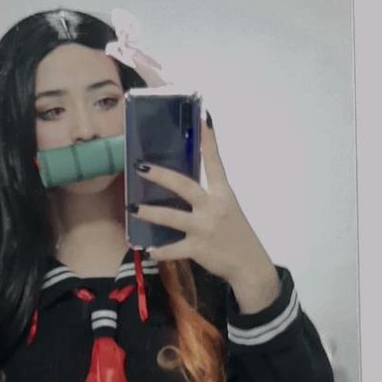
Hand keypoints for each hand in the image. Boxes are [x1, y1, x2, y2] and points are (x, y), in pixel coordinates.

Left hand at [131, 116, 280, 308]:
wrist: (250, 265)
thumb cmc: (235, 234)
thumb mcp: (228, 209)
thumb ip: (208, 196)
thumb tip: (182, 185)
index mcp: (224, 193)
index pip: (216, 161)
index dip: (209, 140)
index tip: (204, 116)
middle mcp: (214, 206)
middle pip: (184, 186)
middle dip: (161, 176)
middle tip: (140, 167)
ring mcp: (205, 227)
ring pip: (172, 217)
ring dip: (150, 213)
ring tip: (131, 209)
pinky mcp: (199, 248)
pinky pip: (173, 248)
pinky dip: (160, 250)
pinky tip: (150, 250)